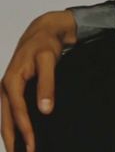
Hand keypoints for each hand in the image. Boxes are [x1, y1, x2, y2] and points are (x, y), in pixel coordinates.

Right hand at [1, 11, 76, 151]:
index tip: (32, 145)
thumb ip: (47, 84)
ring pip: (7, 118)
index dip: (25, 130)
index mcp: (11, 81)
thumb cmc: (45, 44)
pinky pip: (12, 112)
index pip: (18, 111)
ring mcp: (8, 90)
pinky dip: (15, 125)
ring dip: (11, 135)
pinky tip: (22, 135)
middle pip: (7, 120)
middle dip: (13, 140)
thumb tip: (45, 109)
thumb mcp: (49, 60)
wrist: (42, 32)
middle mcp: (6, 88)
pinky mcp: (14, 91)